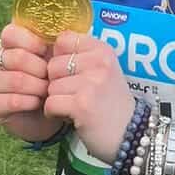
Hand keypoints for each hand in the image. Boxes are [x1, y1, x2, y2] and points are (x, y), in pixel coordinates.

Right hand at [0, 23, 49, 123]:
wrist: (49, 111)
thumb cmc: (53, 78)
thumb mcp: (56, 57)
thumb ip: (56, 43)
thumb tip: (64, 35)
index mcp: (10, 43)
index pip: (10, 33)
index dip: (32, 42)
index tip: (47, 52)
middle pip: (16, 57)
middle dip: (40, 69)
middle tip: (51, 77)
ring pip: (16, 80)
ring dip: (37, 87)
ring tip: (47, 91)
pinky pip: (12, 101)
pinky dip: (30, 102)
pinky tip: (38, 102)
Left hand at [45, 32, 134, 164]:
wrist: (130, 135)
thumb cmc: (110, 103)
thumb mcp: (103, 71)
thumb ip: (80, 57)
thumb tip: (45, 50)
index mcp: (103, 50)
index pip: (64, 40)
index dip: (59, 58)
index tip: (71, 73)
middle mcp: (99, 62)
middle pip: (52, 65)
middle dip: (56, 83)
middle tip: (73, 95)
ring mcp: (91, 83)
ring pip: (50, 86)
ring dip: (56, 100)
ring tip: (74, 107)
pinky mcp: (82, 105)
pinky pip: (50, 103)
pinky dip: (54, 113)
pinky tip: (68, 117)